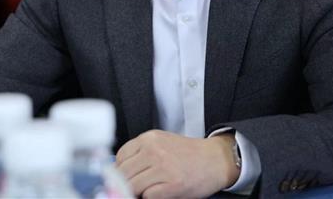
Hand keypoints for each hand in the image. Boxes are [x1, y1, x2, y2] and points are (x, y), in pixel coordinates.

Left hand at [115, 129, 239, 197]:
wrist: (216, 160)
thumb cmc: (188, 154)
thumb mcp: (162, 143)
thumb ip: (140, 153)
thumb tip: (116, 171)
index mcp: (149, 138)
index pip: (120, 157)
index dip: (120, 171)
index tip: (125, 177)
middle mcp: (154, 151)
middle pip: (123, 174)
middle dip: (126, 184)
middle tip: (135, 187)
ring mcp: (163, 168)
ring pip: (132, 186)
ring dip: (138, 192)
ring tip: (149, 189)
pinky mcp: (172, 185)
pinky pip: (148, 196)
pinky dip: (150, 197)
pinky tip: (160, 192)